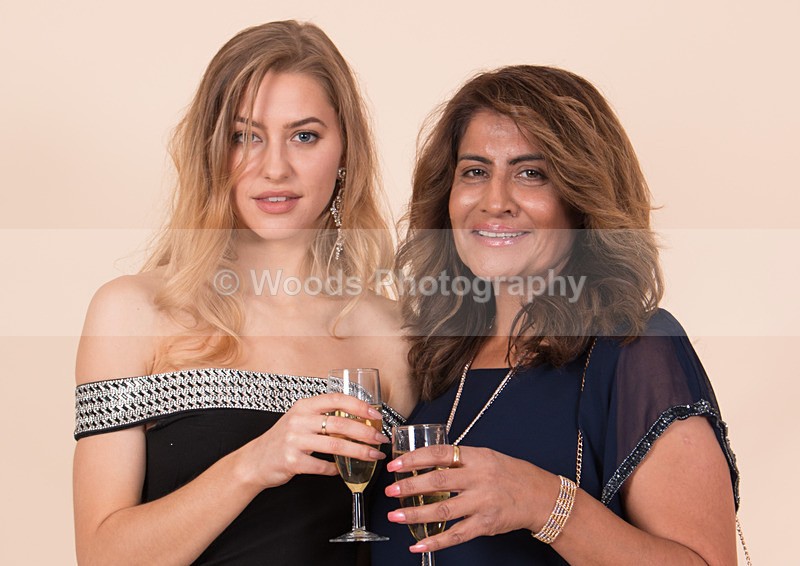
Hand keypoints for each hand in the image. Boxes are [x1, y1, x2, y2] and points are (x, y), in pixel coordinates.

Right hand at [242, 393, 387, 488]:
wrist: (254, 460)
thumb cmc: (283, 439)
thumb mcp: (300, 419)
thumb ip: (323, 416)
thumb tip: (358, 418)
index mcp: (304, 406)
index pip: (336, 399)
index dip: (359, 405)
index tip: (376, 414)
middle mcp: (299, 420)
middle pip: (340, 423)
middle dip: (365, 432)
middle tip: (380, 439)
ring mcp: (294, 440)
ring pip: (335, 445)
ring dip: (359, 452)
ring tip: (373, 456)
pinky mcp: (292, 461)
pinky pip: (322, 466)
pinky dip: (335, 470)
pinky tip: (342, 471)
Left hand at [385, 444, 559, 552]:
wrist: (540, 496)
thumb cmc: (512, 475)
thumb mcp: (487, 457)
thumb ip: (461, 459)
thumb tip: (428, 461)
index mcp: (476, 457)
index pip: (440, 454)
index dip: (415, 458)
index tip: (396, 464)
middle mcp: (478, 478)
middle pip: (438, 481)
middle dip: (410, 486)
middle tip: (391, 490)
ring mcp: (482, 502)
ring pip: (443, 509)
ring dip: (416, 514)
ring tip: (396, 516)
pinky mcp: (485, 524)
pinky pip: (456, 535)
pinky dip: (436, 541)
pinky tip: (419, 544)